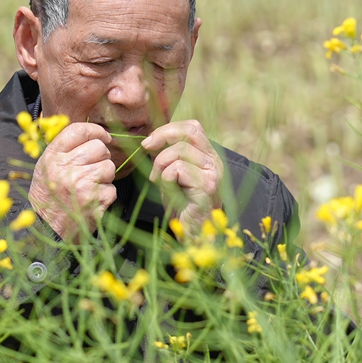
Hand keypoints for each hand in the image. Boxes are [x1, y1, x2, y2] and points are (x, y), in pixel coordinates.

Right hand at [28, 121, 116, 241]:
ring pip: (109, 167)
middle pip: (99, 148)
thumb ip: (64, 150)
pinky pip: (112, 189)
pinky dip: (106, 196)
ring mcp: (81, 183)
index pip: (78, 130)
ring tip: (91, 186)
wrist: (47, 229)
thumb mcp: (45, 168)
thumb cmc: (48, 198)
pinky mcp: (94, 200)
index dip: (95, 131)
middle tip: (94, 168)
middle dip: (102, 157)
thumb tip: (92, 134)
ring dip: (105, 176)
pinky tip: (93, 201)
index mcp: (52, 157)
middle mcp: (66, 168)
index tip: (103, 137)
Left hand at [141, 120, 223, 234]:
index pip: (193, 127)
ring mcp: (213, 173)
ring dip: (160, 164)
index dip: (169, 129)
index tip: (149, 142)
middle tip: (146, 148)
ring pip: (180, 150)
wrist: (192, 235)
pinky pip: (178, 169)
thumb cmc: (180, 206)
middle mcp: (215, 161)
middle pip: (190, 131)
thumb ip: (168, 156)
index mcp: (208, 156)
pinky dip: (166, 179)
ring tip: (157, 180)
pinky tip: (169, 191)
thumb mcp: (172, 174)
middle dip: (163, 136)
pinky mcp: (207, 186)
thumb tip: (151, 139)